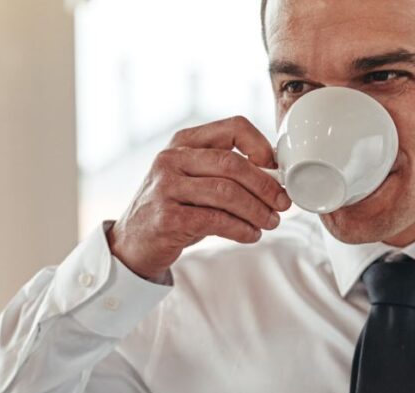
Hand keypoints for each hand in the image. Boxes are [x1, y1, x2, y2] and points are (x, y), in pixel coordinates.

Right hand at [108, 116, 291, 279]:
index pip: (233, 127)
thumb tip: (275, 178)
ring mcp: (166, 187)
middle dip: (266, 186)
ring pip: (227, 193)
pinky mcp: (166, 217)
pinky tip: (250, 234)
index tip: (277, 169)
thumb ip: (225, 172)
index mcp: (183, 143)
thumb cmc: (172, 210)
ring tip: (270, 222)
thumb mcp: (193, 180)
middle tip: (282, 203)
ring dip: (256, 210)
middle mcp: (171, 159)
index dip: (262, 146)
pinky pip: (215, 220)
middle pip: (233, 164)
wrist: (132, 244)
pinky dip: (241, 229)